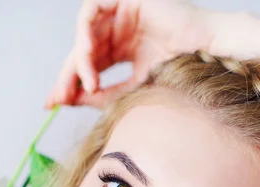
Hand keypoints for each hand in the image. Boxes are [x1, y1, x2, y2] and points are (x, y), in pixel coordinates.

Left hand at [44, 0, 220, 109]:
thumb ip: (104, 94)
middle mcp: (117, 30)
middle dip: (67, 76)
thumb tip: (72, 100)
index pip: (88, 67)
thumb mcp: (133, 88)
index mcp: (121, 49)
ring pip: (84, 34)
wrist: (205, 51)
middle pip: (81, 52)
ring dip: (80, 59)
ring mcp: (120, 13)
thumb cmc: (177, 70)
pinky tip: (87, 53)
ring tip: (86, 81)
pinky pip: (92, 9)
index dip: (70, 84)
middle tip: (59, 98)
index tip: (54, 103)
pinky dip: (85, 31)